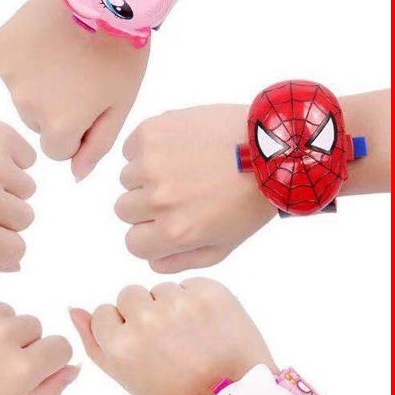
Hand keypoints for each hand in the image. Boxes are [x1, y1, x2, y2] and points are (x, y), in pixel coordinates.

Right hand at [0, 0, 148, 180]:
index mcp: (58, 126)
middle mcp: (26, 107)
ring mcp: (9, 77)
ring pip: (23, 97)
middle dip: (56, 108)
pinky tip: (47, 41)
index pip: (57, 150)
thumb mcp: (119, 106)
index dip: (76, 130)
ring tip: (65, 56)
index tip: (89, 104)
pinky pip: (11, 70)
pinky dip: (25, 61)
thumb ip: (96, 147)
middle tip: (79, 75)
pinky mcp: (0, 49)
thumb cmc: (121, 53)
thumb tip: (75, 175)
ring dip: (40, 85)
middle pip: (38, 124)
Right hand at [70, 278, 274, 394]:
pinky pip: (188, 285)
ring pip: (159, 289)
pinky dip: (195, 301)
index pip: (104, 312)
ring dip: (170, 306)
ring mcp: (179, 302)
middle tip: (168, 343)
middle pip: (128, 294)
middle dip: (142, 312)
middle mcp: (146, 319)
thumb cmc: (176, 394)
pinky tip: (206, 326)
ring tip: (190, 337)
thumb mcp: (127, 378)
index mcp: (121, 344)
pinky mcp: (209, 291)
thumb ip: (94, 343)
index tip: (142, 348)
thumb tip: (74, 308)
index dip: (122, 329)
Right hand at [115, 105, 276, 271]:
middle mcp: (157, 199)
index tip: (166, 221)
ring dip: (147, 175)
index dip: (149, 234)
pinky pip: (131, 148)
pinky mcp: (151, 133)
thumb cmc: (250, 197)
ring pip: (127, 178)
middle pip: (124, 209)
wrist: (270, 146)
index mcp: (174, 231)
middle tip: (178, 191)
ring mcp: (151, 163)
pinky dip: (147, 149)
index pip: (133, 243)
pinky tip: (177, 148)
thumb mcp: (224, 245)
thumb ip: (182, 261)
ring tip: (182, 167)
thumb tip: (152, 261)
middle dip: (146, 204)